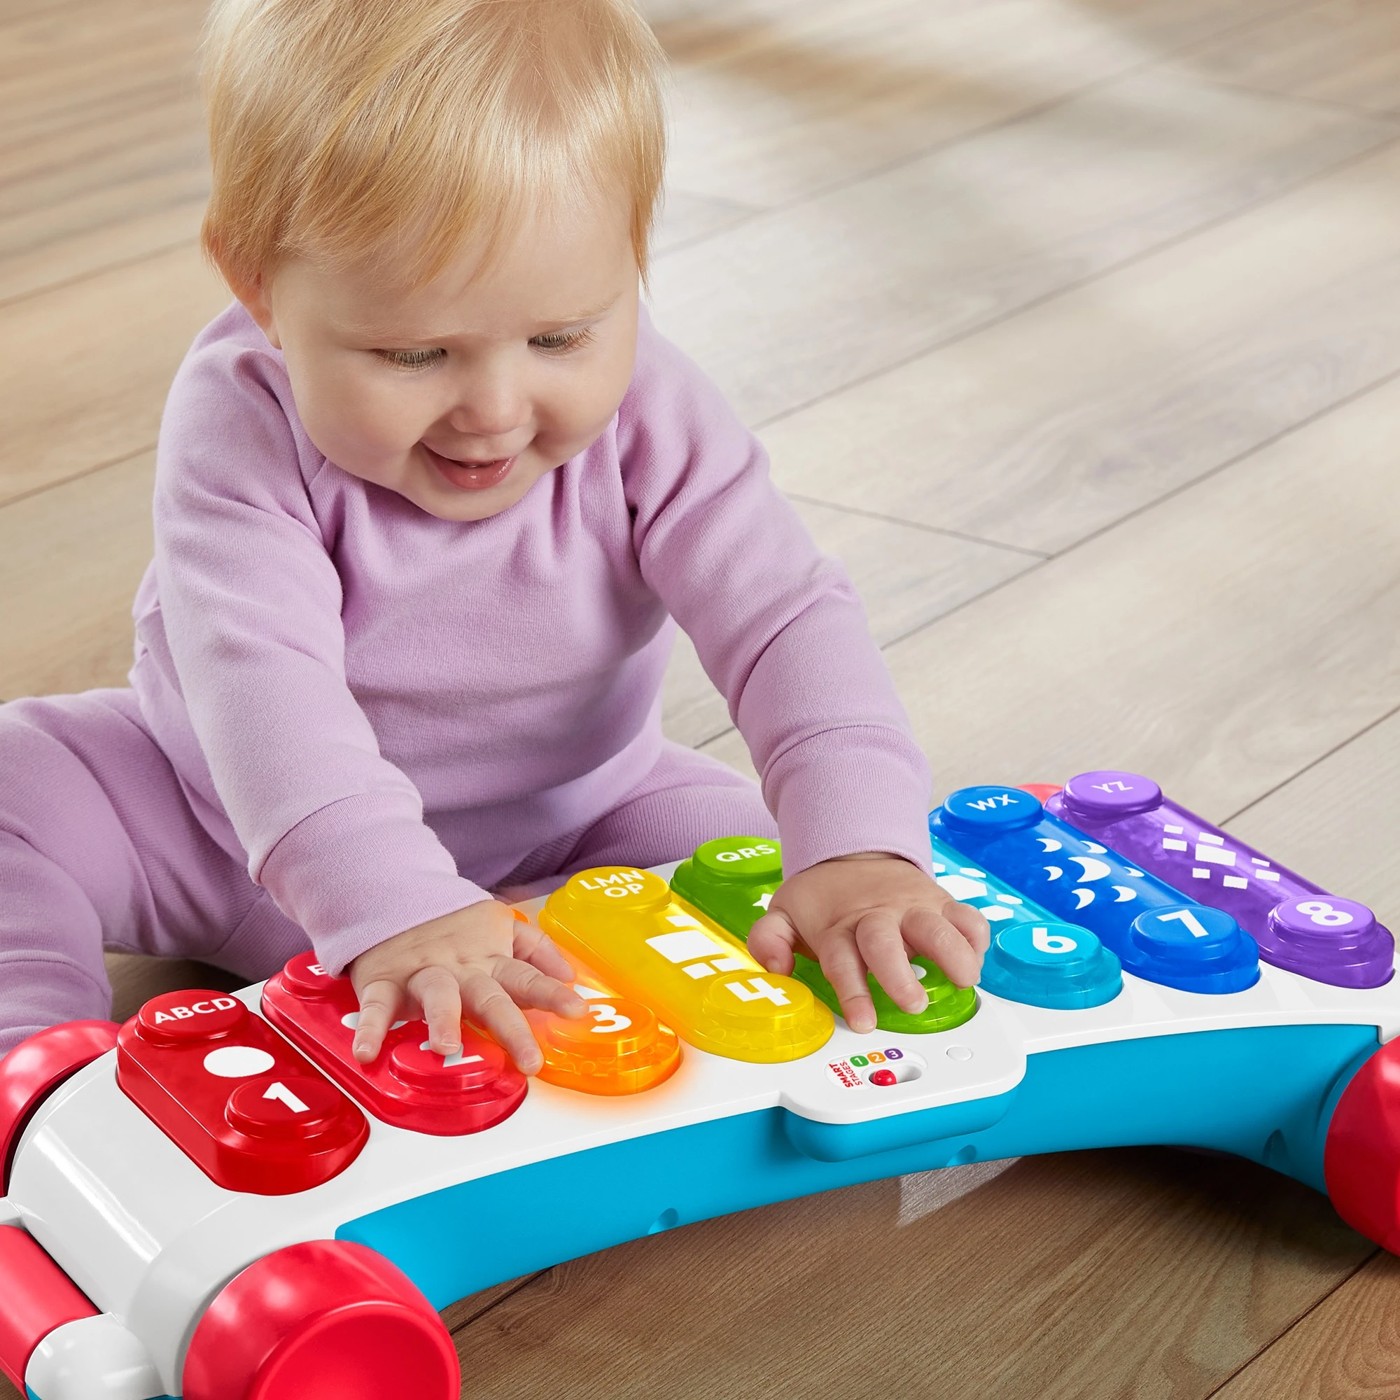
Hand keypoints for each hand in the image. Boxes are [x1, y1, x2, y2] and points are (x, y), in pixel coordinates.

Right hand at [346, 900, 585, 1072]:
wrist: (393, 895)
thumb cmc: (452, 923)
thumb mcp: (500, 927)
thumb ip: (536, 950)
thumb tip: (571, 975)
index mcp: (490, 960)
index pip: (526, 977)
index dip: (552, 993)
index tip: (577, 1009)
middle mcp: (461, 971)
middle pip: (489, 999)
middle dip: (511, 1029)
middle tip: (529, 1060)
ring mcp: (422, 975)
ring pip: (436, 997)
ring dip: (443, 1021)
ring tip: (448, 1048)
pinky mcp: (384, 982)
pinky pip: (377, 1007)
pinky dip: (371, 1028)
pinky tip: (368, 1052)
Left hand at [747, 853, 989, 1032]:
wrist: (853, 850)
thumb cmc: (824, 897)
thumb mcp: (784, 912)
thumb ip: (771, 939)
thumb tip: (774, 966)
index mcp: (839, 926)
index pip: (843, 960)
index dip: (853, 992)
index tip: (863, 1021)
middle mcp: (877, 916)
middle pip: (888, 943)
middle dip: (901, 974)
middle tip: (914, 1003)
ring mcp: (911, 907)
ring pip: (935, 926)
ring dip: (952, 953)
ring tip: (964, 980)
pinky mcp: (939, 901)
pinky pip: (964, 914)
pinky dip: (975, 934)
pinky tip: (977, 956)